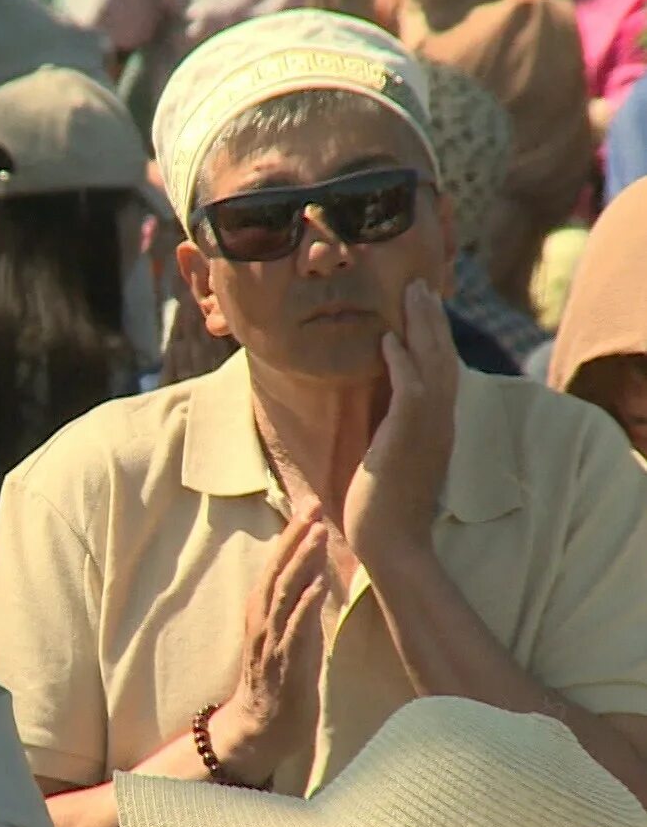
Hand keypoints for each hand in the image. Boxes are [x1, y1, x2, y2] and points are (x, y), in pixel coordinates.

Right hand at [222, 501, 329, 771]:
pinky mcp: (284, 663)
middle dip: (295, 537)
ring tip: (317, 534)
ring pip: (283, 594)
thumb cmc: (278, 679)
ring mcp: (271, 641)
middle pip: (277, 571)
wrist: (260, 726)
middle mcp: (262, 621)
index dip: (292, 534)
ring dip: (301, 563)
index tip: (310, 505)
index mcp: (262, 611)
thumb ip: (297, 604)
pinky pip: (294, 630)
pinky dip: (306, 606)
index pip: (276, 564)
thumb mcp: (288, 634)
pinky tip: (320, 585)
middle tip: (313, 506)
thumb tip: (315, 571)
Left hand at [344, 280, 459, 564]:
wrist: (392, 542)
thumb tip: (383, 409)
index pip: (442, 369)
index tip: (425, 305)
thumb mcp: (393, 456)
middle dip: (432, 319)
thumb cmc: (386, 505)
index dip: (435, 335)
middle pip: (444, 357)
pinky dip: (401, 364)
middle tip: (422, 283)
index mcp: (438, 425)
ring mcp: (428, 429)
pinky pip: (409, 391)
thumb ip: (394, 428)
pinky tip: (388, 339)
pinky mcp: (408, 438)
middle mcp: (441, 422)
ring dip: (422, 327)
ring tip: (412, 293)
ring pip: (433, 365)